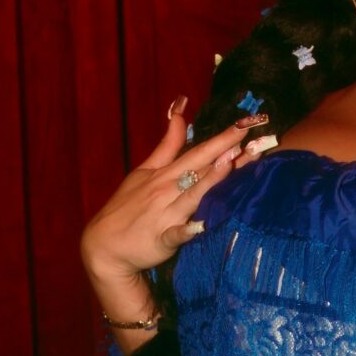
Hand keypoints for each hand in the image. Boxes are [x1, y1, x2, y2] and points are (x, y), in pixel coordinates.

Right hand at [80, 99, 268, 285]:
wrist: (103, 245)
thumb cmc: (127, 206)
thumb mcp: (144, 170)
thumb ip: (167, 144)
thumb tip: (180, 110)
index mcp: (166, 173)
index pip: (197, 152)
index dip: (221, 138)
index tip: (244, 123)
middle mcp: (168, 189)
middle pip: (200, 167)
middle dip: (225, 149)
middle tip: (252, 134)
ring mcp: (165, 214)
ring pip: (193, 195)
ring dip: (212, 179)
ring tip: (233, 162)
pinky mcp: (162, 239)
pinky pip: (176, 234)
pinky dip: (187, 230)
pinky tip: (201, 226)